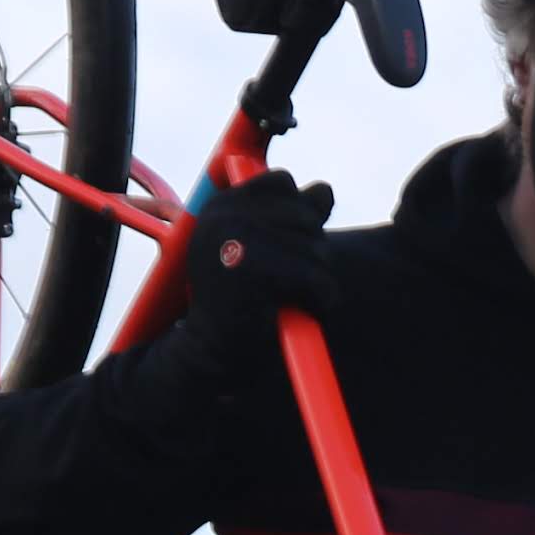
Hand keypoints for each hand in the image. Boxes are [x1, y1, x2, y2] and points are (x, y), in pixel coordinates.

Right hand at [173, 172, 336, 377]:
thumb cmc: (238, 302)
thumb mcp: (261, 248)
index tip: (284, 250)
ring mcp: (236, 239)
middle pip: (305, 213)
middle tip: (289, 283)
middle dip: (311, 250)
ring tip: (293, 298)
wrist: (209, 353)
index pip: (283, 182)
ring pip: (316, 247)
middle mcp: (223, 214)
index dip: (298, 214)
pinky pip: (316, 277)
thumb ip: (293, 214)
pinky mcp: (253, 271)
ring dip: (318, 278)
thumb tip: (325, 190)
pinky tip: (306, 310)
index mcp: (221, 205)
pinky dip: (322, 298)